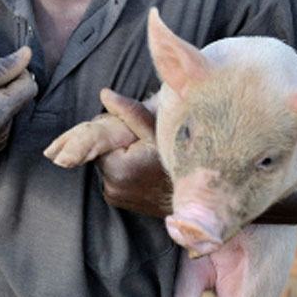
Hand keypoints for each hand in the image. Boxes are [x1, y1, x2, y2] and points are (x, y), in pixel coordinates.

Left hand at [96, 89, 171, 218]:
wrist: (198, 195)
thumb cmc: (182, 160)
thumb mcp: (159, 131)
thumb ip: (130, 112)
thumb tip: (105, 94)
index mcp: (118, 169)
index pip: (99, 136)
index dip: (117, 128)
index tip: (137, 133)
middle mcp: (112, 187)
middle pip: (104, 149)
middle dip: (119, 143)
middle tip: (144, 143)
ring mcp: (115, 196)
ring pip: (109, 162)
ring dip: (122, 156)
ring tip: (147, 158)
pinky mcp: (118, 201)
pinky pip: (114, 175)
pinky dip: (125, 169)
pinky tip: (144, 170)